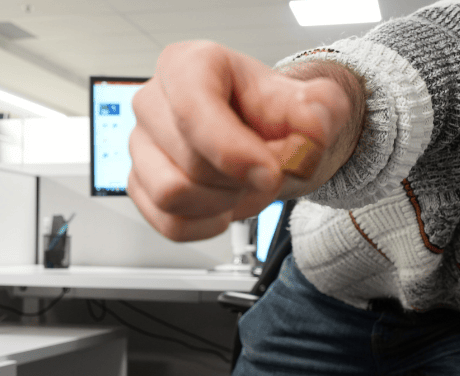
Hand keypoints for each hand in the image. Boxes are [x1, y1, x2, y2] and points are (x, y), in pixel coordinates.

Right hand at [128, 41, 361, 241]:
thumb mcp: (313, 103)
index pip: (193, 108)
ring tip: (243, 188)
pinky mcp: (140, 186)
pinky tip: (225, 206)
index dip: (232, 150)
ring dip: (221, 203)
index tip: (269, 173)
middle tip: (266, 173)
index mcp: (188, 65)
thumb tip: (309, 126)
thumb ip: (319, 108)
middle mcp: (153, 102)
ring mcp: (141, 146)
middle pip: (188, 161)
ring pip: (171, 195)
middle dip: (238, 180)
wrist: (268, 140)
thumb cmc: (276, 115)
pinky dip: (207, 225)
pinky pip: (169, 224)